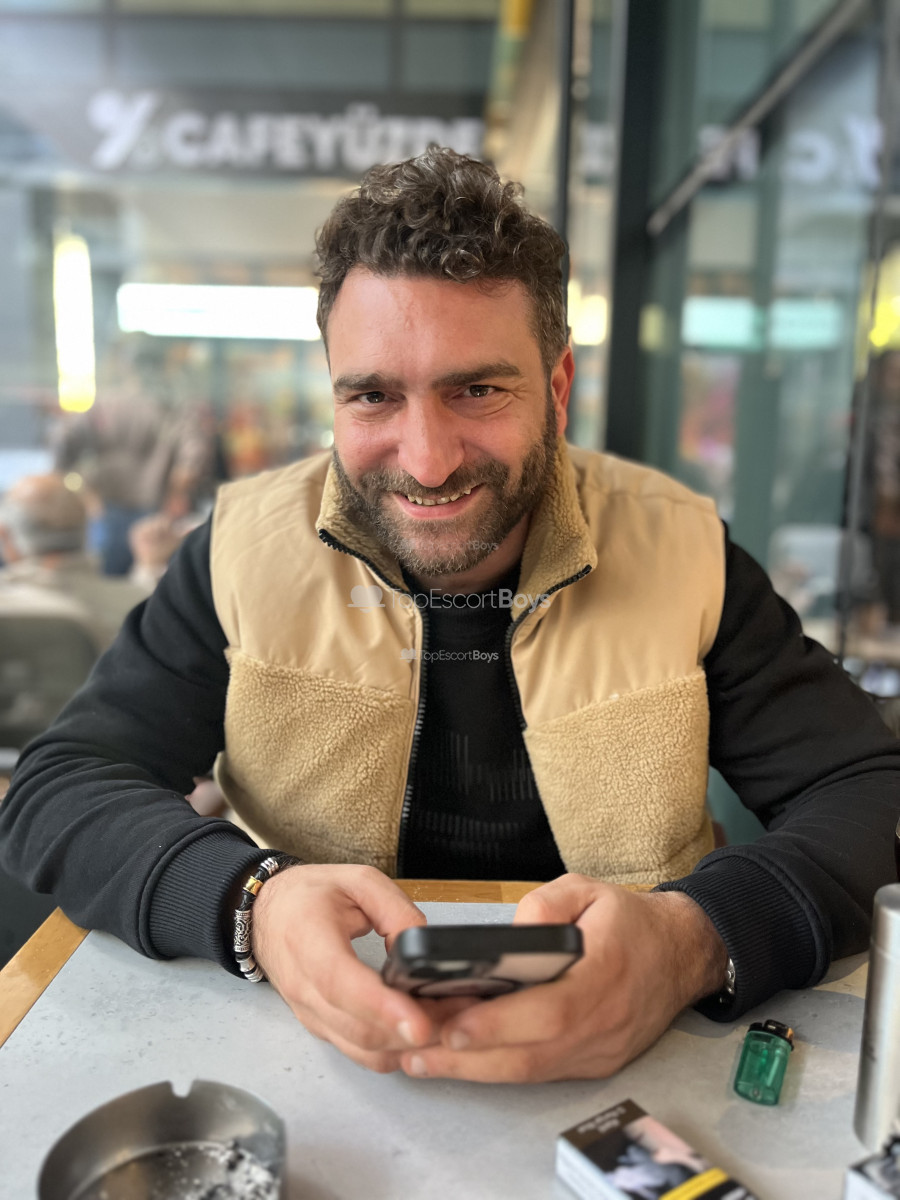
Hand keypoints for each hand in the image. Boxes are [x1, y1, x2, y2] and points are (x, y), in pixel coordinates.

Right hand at [250, 864, 461, 1071]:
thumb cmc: (309, 894)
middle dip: (412, 1032)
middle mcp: (304, 987)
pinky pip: (358, 1053)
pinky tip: (418, 1034)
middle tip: (457, 1016)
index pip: (342, 984)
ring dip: (406, 1047)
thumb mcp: (358, 882)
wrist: (265, 914)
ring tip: (446, 1024)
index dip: (382, 1007)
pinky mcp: (319, 1028)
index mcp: (309, 940)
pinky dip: (392, 1051)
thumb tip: (422, 953)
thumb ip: (397, 911)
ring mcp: (310, 1014)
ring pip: (362, 1050)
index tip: (420, 1021)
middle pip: (359, 1029)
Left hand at [398, 874, 728, 1082]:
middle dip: (469, 1058)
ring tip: (421, 1061)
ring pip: (533, 1072)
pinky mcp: (596, 1063)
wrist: (682, 954)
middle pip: (532, 1054)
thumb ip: (547, 904)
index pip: (551, 1010)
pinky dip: (499, 1069)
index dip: (500, 1024)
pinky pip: (543, 1073)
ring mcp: (602, 1050)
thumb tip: (511, 936)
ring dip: (474, 1071)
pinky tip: (462, 1061)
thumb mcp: (588, 889)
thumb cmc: (629, 921)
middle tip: (415, 1049)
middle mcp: (605, 1022)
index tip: (453, 1025)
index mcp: (606, 973)